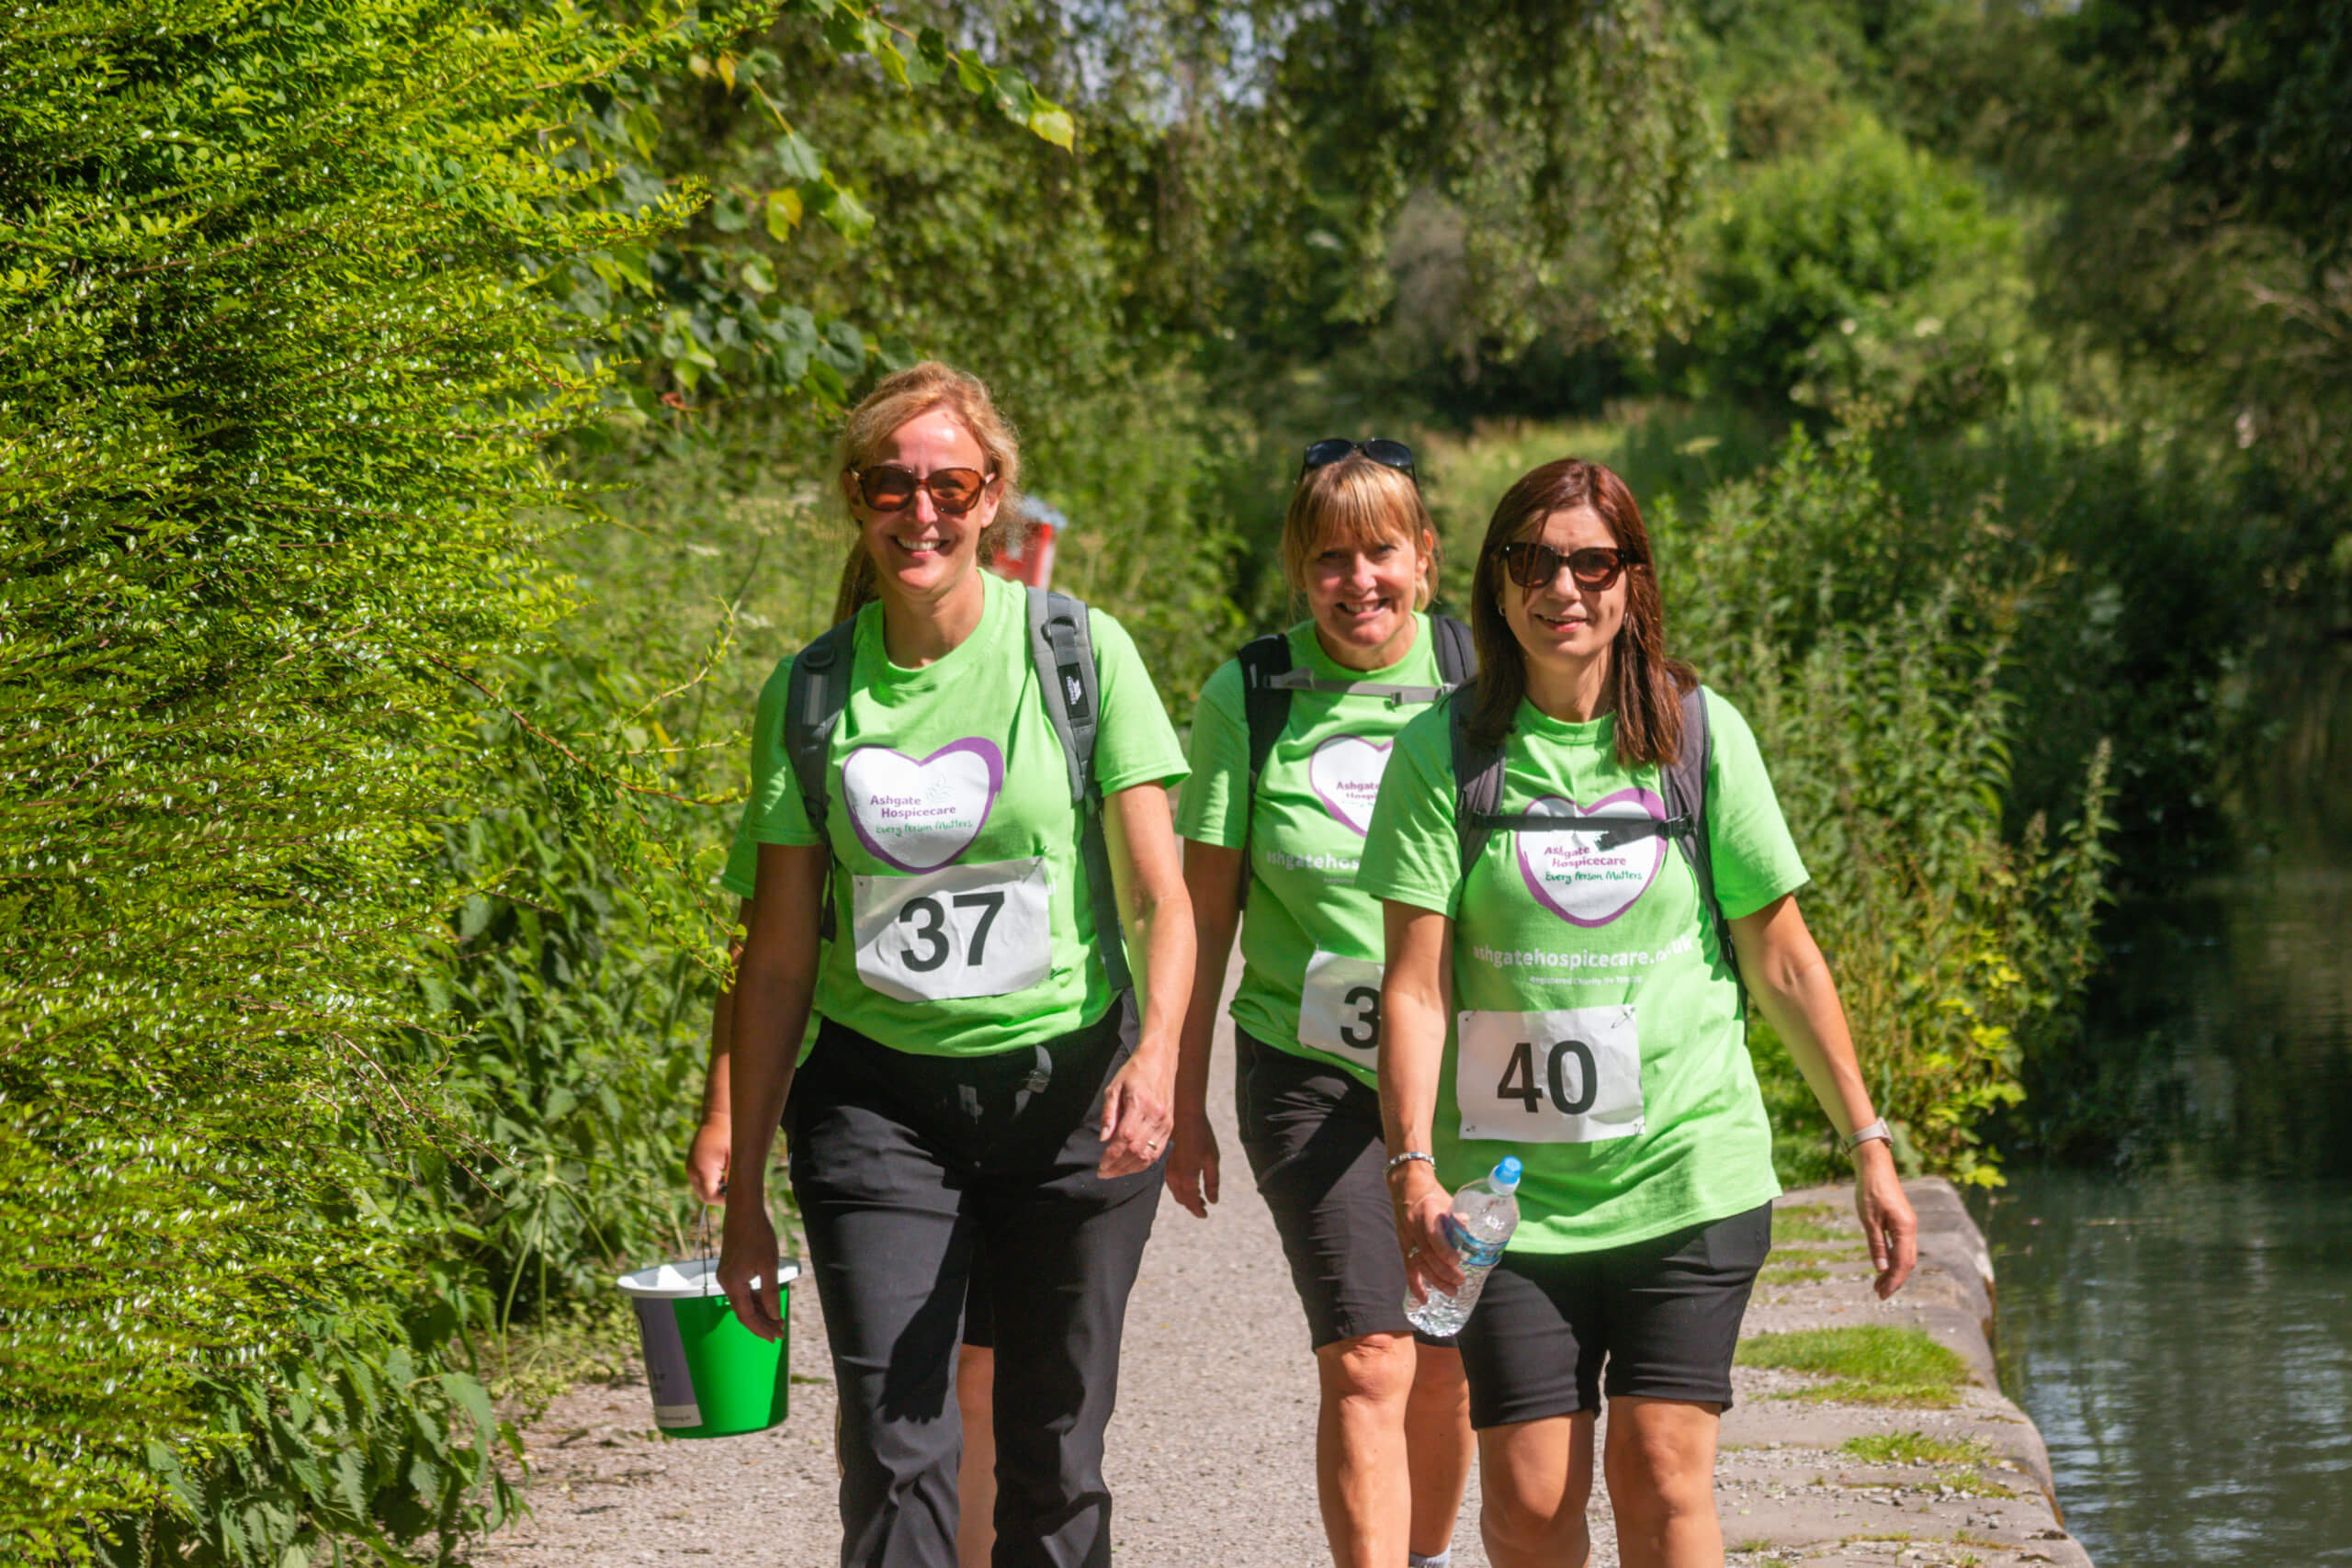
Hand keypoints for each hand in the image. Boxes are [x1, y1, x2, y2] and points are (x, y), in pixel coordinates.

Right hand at [686, 1115, 730, 1206]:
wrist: (717, 1118)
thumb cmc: (730, 1136)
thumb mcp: (735, 1158)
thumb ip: (732, 1179)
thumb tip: (732, 1196)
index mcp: (703, 1169)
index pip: (709, 1197)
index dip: (722, 1200)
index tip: (736, 1195)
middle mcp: (693, 1171)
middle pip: (704, 1196)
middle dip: (718, 1196)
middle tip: (733, 1188)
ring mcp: (690, 1168)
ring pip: (701, 1190)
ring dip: (714, 1189)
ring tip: (728, 1177)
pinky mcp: (690, 1165)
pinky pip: (699, 1181)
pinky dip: (710, 1182)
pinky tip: (721, 1171)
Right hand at [717, 1194, 785, 1341]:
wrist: (744, 1211)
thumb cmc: (758, 1235)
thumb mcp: (769, 1265)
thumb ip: (770, 1292)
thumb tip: (774, 1315)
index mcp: (733, 1283)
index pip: (746, 1316)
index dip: (760, 1329)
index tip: (774, 1338)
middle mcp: (725, 1282)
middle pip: (744, 1311)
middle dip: (762, 1323)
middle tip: (779, 1333)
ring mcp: (727, 1276)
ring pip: (743, 1301)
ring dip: (760, 1312)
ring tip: (777, 1321)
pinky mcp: (731, 1269)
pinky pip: (742, 1291)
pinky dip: (755, 1299)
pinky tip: (767, 1304)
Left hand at [1097, 1043, 1174, 1178]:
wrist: (1160, 1061)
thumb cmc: (1134, 1072)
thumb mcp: (1114, 1087)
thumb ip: (1108, 1113)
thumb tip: (1103, 1139)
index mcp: (1140, 1104)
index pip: (1125, 1138)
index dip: (1112, 1156)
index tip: (1101, 1165)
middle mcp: (1156, 1116)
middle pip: (1136, 1150)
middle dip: (1118, 1166)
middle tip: (1104, 1172)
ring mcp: (1165, 1123)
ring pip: (1149, 1155)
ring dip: (1131, 1168)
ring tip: (1115, 1172)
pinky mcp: (1170, 1126)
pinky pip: (1158, 1152)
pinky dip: (1144, 1163)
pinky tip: (1131, 1166)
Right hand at [1163, 1109, 1219, 1218]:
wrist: (1183, 1114)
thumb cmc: (1201, 1135)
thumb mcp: (1212, 1158)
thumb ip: (1212, 1182)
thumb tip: (1213, 1200)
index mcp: (1188, 1177)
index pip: (1192, 1202)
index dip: (1199, 1211)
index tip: (1205, 1214)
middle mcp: (1174, 1177)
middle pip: (1182, 1199)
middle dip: (1192, 1205)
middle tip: (1203, 1205)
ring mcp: (1167, 1170)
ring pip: (1175, 1191)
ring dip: (1185, 1196)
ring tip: (1197, 1196)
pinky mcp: (1163, 1162)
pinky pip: (1170, 1182)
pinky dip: (1178, 1187)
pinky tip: (1186, 1182)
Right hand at [1391, 1167, 1462, 1301]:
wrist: (1407, 1189)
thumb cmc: (1433, 1195)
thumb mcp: (1447, 1201)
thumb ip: (1458, 1219)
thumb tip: (1471, 1234)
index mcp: (1427, 1212)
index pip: (1433, 1234)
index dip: (1444, 1249)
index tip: (1457, 1261)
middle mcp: (1415, 1226)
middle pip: (1428, 1254)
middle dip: (1444, 1271)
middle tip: (1460, 1282)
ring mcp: (1407, 1238)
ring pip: (1420, 1264)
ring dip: (1435, 1280)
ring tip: (1451, 1292)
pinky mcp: (1404, 1246)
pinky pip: (1408, 1268)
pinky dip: (1415, 1285)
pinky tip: (1424, 1299)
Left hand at [1852, 1141, 1917, 1298]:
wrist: (1875, 1167)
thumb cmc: (1870, 1190)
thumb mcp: (1869, 1220)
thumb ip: (1877, 1245)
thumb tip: (1882, 1269)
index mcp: (1905, 1228)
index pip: (1902, 1263)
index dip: (1893, 1281)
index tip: (1882, 1294)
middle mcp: (1910, 1228)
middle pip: (1907, 1262)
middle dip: (1894, 1280)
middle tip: (1878, 1294)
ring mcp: (1908, 1225)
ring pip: (1905, 1255)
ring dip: (1894, 1271)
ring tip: (1878, 1285)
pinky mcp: (1902, 1222)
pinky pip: (1901, 1246)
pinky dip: (1893, 1259)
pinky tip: (1884, 1266)